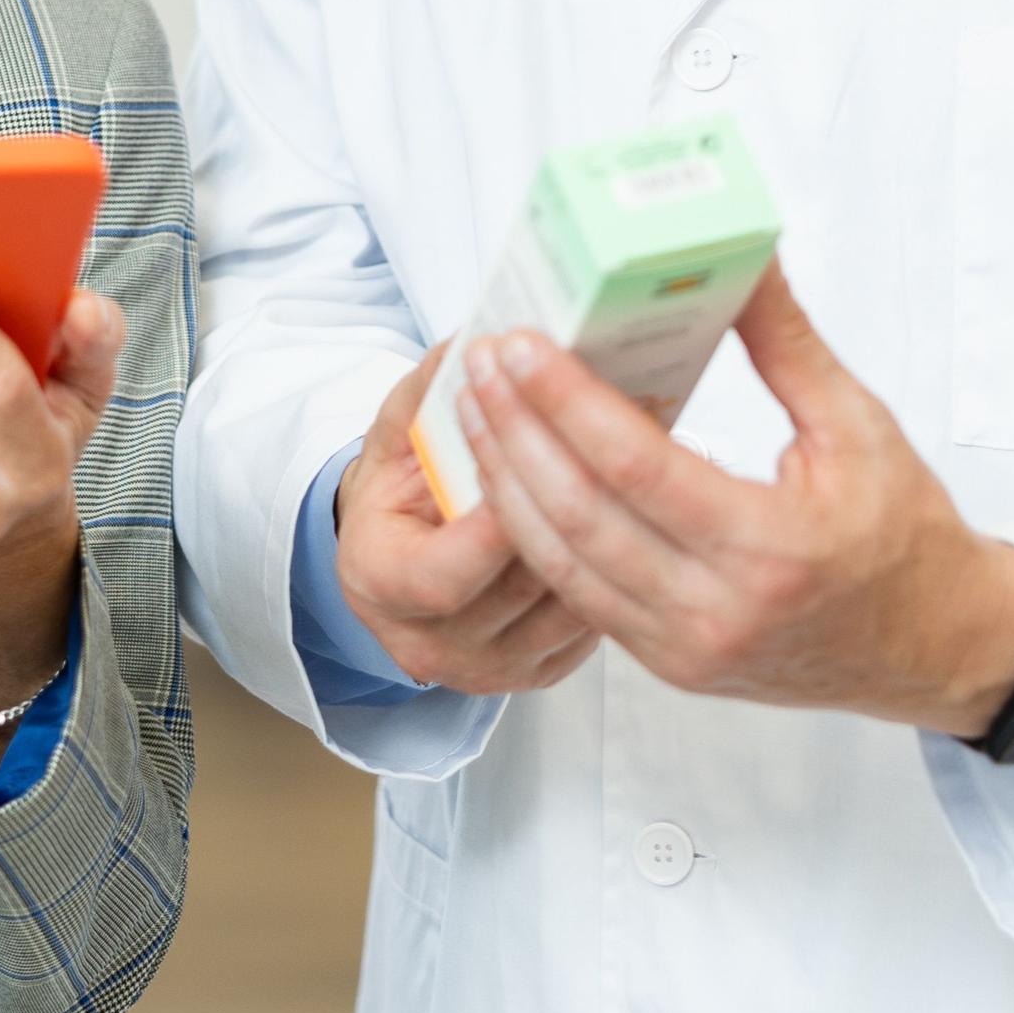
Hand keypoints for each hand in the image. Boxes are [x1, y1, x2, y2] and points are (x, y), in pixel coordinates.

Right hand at [329, 340, 600, 697]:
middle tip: (613, 451)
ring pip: (564, 607)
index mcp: (379, 582)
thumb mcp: (401, 422)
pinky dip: (612, 570)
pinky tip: (632, 516)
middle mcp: (429, 644)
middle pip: (515, 590)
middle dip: (565, 516)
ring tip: (634, 474)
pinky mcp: (538, 672)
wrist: (406, 545)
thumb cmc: (404, 480)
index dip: (490, 530)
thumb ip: (434, 386)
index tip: (535, 466)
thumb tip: (485, 340)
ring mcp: (488, 669)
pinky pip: (589, 625)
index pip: (440, 577)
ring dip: (603, 541)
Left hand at [454, 264, 1013, 735]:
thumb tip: (743, 257)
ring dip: (508, 484)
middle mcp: (720, 611)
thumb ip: (786, 343)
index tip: (523, 346)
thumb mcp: (858, 426)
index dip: (569, 404)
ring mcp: (688, 648)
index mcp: (773, 548)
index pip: (641, 468)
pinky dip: (535, 535)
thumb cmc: (905, 534)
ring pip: (564, 563)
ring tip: (476, 410)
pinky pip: (581, 597)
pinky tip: (512, 478)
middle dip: (516, 433)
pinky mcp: (671, 665)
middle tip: (480, 364)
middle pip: (582, 516)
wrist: (935, 648)